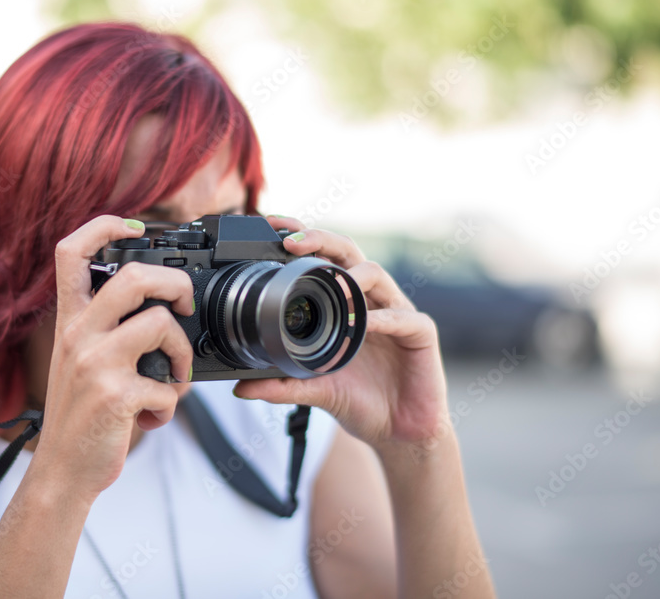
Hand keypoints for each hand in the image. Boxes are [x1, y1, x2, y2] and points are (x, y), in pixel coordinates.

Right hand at [30, 215, 193, 502]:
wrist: (62, 471)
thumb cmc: (80, 416)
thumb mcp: (80, 361)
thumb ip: (107, 330)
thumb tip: (163, 312)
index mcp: (70, 321)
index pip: (70, 251)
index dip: (104, 225)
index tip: (136, 227)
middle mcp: (77, 335)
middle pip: (134, 275)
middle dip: (176, 283)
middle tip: (184, 307)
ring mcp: (95, 364)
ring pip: (160, 323)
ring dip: (182, 353)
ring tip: (174, 378)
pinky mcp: (115, 396)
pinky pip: (166, 386)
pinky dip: (171, 405)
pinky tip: (154, 417)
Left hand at [232, 216, 447, 449]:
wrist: (398, 433)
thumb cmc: (360, 401)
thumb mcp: (313, 390)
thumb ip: (279, 385)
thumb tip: (239, 388)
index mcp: (343, 304)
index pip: (322, 258)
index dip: (301, 237)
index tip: (271, 226)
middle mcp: (368, 300)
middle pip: (347, 252)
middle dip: (320, 239)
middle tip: (292, 243)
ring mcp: (396, 312)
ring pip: (376, 274)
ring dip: (350, 278)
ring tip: (330, 287)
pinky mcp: (421, 333)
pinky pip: (403, 317)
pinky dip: (383, 318)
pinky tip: (365, 325)